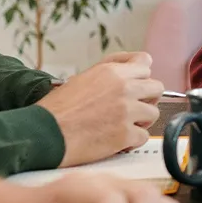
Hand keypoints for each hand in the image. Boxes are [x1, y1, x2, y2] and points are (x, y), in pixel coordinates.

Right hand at [37, 54, 163, 165]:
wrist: (44, 133)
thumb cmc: (57, 109)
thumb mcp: (82, 78)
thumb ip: (109, 72)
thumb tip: (130, 66)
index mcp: (112, 72)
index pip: (145, 62)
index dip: (142, 74)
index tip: (137, 82)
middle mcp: (124, 88)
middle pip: (157, 87)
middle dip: (147, 98)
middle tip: (133, 107)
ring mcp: (127, 111)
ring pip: (153, 113)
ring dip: (141, 121)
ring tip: (122, 125)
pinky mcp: (125, 135)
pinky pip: (143, 136)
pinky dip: (132, 141)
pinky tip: (117, 140)